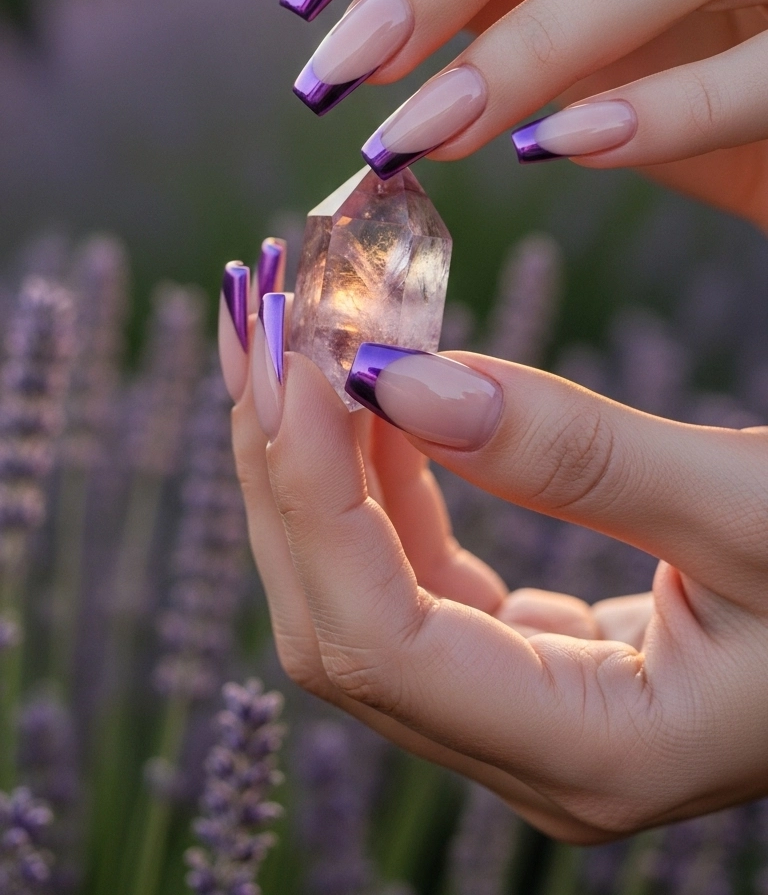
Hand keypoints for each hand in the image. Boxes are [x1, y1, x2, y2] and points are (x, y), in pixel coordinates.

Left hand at [230, 280, 767, 842]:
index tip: (292, 346)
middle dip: (283, 459)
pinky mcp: (530, 659)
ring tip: (292, 323)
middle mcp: (533, 752)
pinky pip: (410, 568)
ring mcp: (524, 710)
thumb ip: (579, 455)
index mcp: (591, 752)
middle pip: (336, 618)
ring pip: (357, 589)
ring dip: (314, 456)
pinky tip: (365, 385)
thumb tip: (404, 380)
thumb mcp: (751, 509)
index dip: (311, 488)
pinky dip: (373, 472)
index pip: (377, 636)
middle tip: (262, 306)